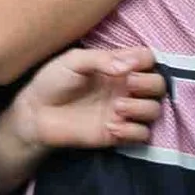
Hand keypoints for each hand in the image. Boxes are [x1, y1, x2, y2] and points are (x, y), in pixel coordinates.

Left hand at [12, 45, 167, 152]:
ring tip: (116, 107)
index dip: (146, 61)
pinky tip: (111, 126)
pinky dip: (132, 131)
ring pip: (154, 110)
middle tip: (128, 84)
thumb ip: (100, 59)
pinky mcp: (118, 133)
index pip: (148, 59)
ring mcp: (123, 111)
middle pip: (159, 85)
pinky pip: (142, 135)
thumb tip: (128, 66)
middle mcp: (124, 88)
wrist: (36, 113)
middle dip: (148, 84)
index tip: (129, 65)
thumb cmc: (53, 82)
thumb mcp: (72, 61)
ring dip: (141, 108)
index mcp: (117, 67)